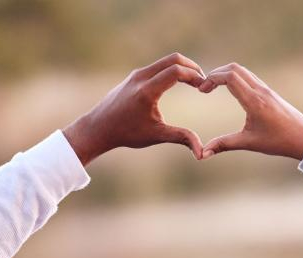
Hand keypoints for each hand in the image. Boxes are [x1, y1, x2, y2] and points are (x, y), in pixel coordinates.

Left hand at [64, 53, 205, 164]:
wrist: (99, 128)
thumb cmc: (126, 133)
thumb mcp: (155, 135)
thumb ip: (181, 138)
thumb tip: (202, 153)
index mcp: (147, 91)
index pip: (176, 71)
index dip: (194, 76)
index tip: (204, 87)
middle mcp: (141, 77)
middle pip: (173, 59)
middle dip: (192, 67)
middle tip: (203, 80)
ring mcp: (136, 74)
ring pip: (165, 61)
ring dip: (182, 68)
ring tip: (194, 82)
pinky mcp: (134, 76)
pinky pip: (157, 66)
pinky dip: (171, 70)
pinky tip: (178, 83)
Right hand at [198, 63, 302, 159]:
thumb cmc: (279, 142)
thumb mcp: (249, 143)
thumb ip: (224, 144)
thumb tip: (202, 154)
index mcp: (254, 101)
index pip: (229, 77)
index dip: (211, 79)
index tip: (201, 91)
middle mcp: (260, 90)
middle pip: (234, 68)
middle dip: (216, 74)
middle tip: (204, 88)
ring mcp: (267, 90)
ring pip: (243, 71)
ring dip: (226, 74)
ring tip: (213, 87)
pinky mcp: (270, 93)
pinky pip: (250, 77)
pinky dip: (236, 78)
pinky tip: (231, 91)